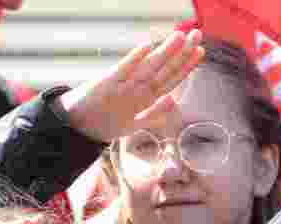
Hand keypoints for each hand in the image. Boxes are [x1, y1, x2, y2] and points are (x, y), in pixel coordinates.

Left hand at [56, 29, 204, 143]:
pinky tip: (147, 46)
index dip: (186, 66)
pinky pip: (123, 69)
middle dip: (182, 54)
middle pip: (165, 71)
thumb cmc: (107, 123)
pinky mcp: (107, 84)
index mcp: (146, 101)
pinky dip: (135, 58)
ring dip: (165, 53)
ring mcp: (125, 89)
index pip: (171, 80)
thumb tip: (173, 102)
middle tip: (197, 35)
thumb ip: (154, 114)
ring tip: (179, 37)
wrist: (80, 130)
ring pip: (150, 68)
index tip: (200, 50)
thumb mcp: (134, 123)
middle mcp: (139, 93)